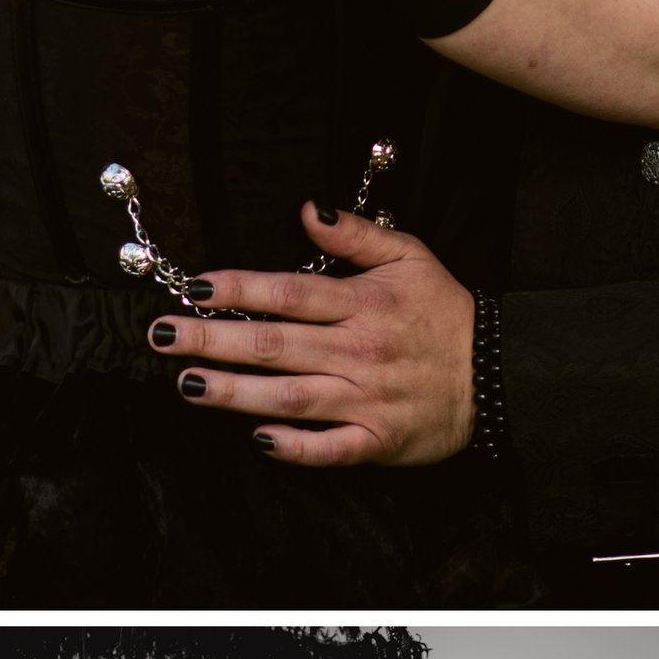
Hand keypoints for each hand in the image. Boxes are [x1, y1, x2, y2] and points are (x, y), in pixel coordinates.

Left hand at [151, 213, 473, 465]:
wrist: (498, 373)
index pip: (288, 292)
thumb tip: (308, 210)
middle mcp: (358, 350)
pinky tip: (258, 439)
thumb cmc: (446, 313)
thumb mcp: (411, 257)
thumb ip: (357, 235)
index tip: (192, 287)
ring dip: (233, 392)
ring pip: (288, 396)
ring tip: (187, 383)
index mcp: (362, 304)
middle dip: (211, 339)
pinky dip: (295, 447)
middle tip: (160, 336)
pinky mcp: (378, 440)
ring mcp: (366, 398)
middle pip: (273, 344)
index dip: (237, 289)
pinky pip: (331, 448)